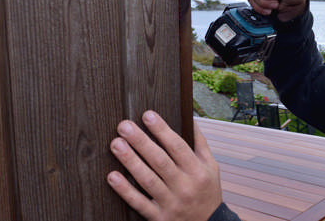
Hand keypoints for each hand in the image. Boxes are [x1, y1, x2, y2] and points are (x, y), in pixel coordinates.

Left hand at [107, 112, 221, 220]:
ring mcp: (171, 203)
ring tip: (116, 144)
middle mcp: (184, 186)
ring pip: (148, 180)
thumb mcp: (211, 166)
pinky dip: (125, 190)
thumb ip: (200, 143)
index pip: (177, 146)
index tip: (147, 115)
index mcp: (197, 171)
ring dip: (130, 161)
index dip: (162, 130)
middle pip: (160, 161)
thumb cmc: (207, 191)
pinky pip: (139, 203)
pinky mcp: (159, 218)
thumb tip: (189, 118)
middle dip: (141, 141)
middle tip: (124, 126)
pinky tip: (112, 177)